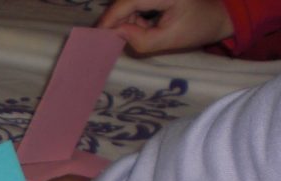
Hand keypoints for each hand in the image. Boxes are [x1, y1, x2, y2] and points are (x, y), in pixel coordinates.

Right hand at [97, 0, 233, 54]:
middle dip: (118, 20)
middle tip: (115, 40)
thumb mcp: (170, 40)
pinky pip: (135, 1)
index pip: (129, 2)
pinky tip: (145, 24)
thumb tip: (117, 33)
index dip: (110, 18)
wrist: (219, 13)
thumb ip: (141, 40)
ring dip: (127, 18)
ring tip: (142, 31)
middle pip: (125, 0)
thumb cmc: (198, 27)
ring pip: (128, 1)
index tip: (96, 36)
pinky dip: (134, 14)